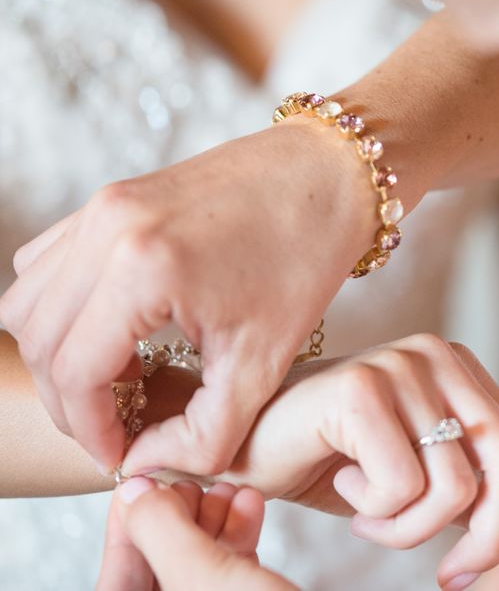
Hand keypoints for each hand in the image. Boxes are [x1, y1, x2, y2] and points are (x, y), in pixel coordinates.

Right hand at [0, 120, 371, 474]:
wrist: (331, 174)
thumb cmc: (307, 256)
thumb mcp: (265, 360)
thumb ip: (206, 432)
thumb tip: (145, 462)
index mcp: (144, 268)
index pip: (75, 375)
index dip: (90, 430)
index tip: (119, 454)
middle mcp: (108, 230)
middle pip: (40, 342)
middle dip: (71, 401)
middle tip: (119, 427)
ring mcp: (101, 208)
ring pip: (28, 304)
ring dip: (59, 353)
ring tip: (119, 380)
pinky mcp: (108, 199)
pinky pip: (46, 265)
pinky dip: (62, 309)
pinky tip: (118, 334)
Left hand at [97, 477, 290, 590]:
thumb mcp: (203, 577)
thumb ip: (161, 532)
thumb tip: (134, 491)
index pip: (116, 581)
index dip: (127, 528)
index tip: (141, 485)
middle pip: (155, 573)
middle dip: (177, 521)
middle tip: (196, 487)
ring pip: (194, 573)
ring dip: (214, 525)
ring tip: (236, 493)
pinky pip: (228, 578)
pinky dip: (238, 542)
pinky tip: (253, 509)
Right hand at [208, 334, 498, 590]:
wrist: (234, 446)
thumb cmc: (330, 464)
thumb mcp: (427, 493)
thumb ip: (496, 508)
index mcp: (468, 374)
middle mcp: (444, 357)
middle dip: (494, 543)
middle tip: (453, 582)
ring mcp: (403, 365)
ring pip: (456, 488)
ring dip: (411, 532)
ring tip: (371, 518)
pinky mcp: (360, 388)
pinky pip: (403, 485)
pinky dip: (377, 515)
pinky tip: (345, 492)